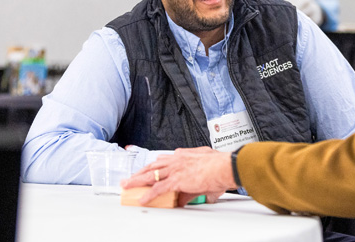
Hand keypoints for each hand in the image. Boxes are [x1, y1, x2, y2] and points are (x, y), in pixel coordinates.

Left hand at [121, 146, 235, 206]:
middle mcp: (178, 159)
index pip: (165, 159)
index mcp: (185, 155)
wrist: (226, 166)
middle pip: (153, 165)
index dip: (155, 165)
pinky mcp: (177, 180)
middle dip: (140, 171)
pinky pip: (158, 188)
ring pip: (151, 174)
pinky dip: (149, 194)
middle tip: (130, 177)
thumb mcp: (205, 171)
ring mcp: (176, 169)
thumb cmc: (221, 166)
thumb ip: (194, 184)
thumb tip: (186, 197)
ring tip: (127, 185)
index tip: (149, 168)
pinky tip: (142, 199)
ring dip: (137, 180)